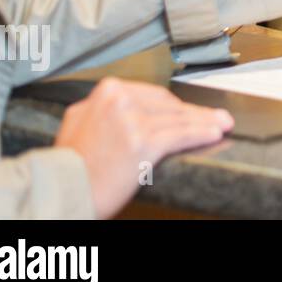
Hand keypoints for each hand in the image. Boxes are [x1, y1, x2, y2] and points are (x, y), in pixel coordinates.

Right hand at [54, 77, 233, 218]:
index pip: (153, 95)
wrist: (60, 190)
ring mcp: (131, 120)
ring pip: (177, 119)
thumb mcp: (80, 122)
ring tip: (221, 125)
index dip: (176, 105)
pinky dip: (200, 135)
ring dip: (204, 123)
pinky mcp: (142, 142)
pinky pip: (179, 136)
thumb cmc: (69, 165)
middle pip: (168, 105)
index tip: (191, 110)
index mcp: (106, 92)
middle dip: (194, 113)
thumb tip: (136, 108)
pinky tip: (213, 134)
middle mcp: (119, 101)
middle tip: (216, 116)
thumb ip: (106, 110)